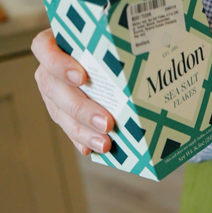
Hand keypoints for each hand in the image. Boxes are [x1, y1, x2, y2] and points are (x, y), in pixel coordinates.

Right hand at [31, 29, 113, 154]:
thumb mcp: (110, 44)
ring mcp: (54, 92)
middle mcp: (50, 69)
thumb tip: (148, 70)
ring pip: (59, 112)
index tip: (81, 77)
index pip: (45, 48)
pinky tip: (92, 149)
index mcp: (57, 45)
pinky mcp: (61, 111)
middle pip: (54, 88)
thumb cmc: (110, 48)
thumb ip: (115, 52)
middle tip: (107, 122)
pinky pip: (68, 127)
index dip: (59, 63)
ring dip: (82, 131)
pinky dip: (81, 139)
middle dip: (81, 108)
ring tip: (104, 143)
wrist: (109, 59)